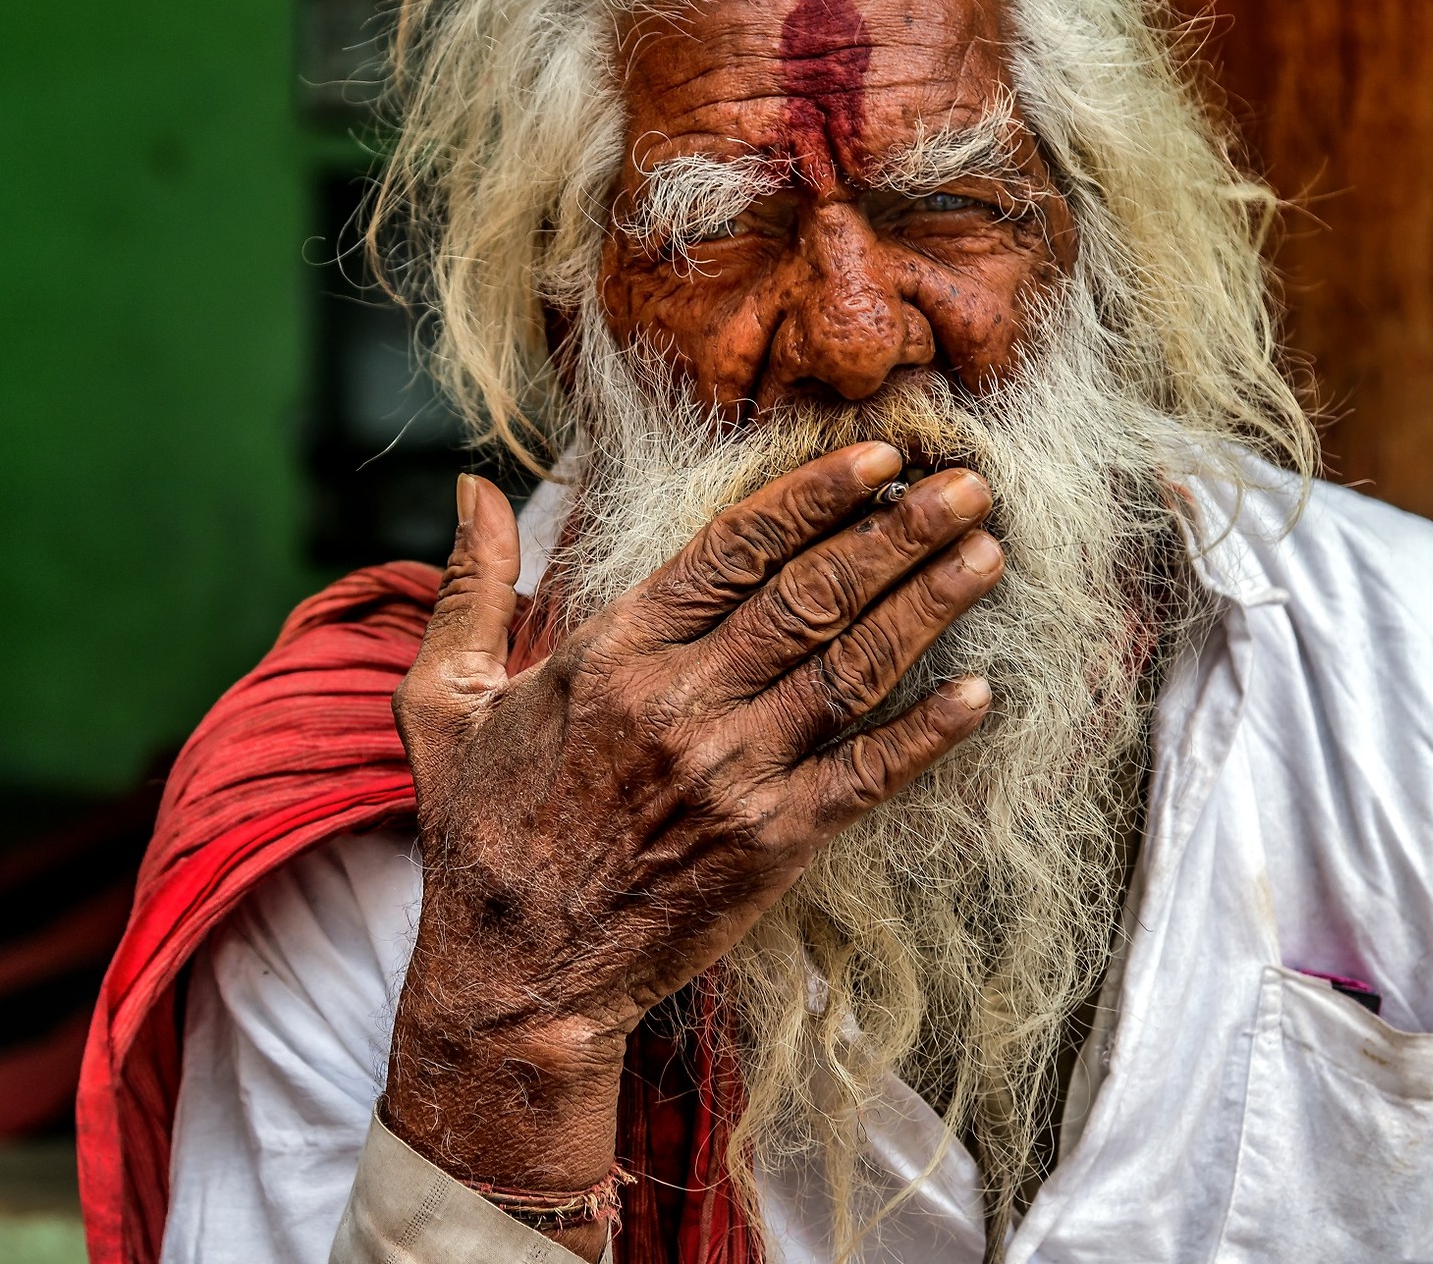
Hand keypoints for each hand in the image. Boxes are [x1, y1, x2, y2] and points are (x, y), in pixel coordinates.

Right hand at [380, 444, 1001, 1254]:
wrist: (517, 977)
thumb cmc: (480, 833)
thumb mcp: (445, 697)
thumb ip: (471, 585)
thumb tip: (471, 486)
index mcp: (612, 654)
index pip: (735, 549)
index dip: (816, 495)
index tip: (880, 456)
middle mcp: (681, 703)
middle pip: (813, 594)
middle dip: (900, 532)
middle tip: (970, 484)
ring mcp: (734, 775)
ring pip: (852, 669)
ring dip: (927, 607)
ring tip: (987, 554)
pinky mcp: (773, 845)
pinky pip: (867, 776)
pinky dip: (927, 733)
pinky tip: (980, 692)